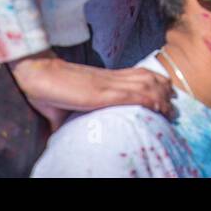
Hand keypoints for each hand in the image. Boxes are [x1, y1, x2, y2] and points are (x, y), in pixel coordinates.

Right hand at [9, 50, 173, 131]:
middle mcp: (110, 79)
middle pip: (148, 77)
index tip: (165, 96)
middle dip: (164, 90)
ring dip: (162, 95)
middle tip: (173, 105)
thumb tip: (61, 136)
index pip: (137, 75)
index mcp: (104, 79)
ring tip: (171, 109)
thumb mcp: (65, 106)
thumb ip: (70, 118)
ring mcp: (108, 85)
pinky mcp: (102, 93)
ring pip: (146, 83)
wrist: (37, 75)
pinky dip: (150, 99)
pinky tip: (160, 107)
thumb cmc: (48, 90)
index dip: (155, 83)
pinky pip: (133, 94)